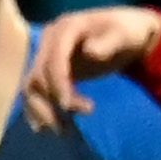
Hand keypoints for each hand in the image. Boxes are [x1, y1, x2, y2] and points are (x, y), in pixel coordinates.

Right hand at [25, 7, 160, 131]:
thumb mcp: (123, 34)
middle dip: (51, 102)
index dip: (58, 84)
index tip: (68, 106)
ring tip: (63, 131)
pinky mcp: (50, 70)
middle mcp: (49, 41)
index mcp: (65, 29)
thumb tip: (90, 52)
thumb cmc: (127, 32)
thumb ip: (108, 43)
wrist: (126, 31)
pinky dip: (39, 109)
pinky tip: (46, 128)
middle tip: (70, 126)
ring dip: (42, 110)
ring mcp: (47, 55)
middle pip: (38, 76)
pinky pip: (38, 91)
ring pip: (33, 86)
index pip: (54, 60)